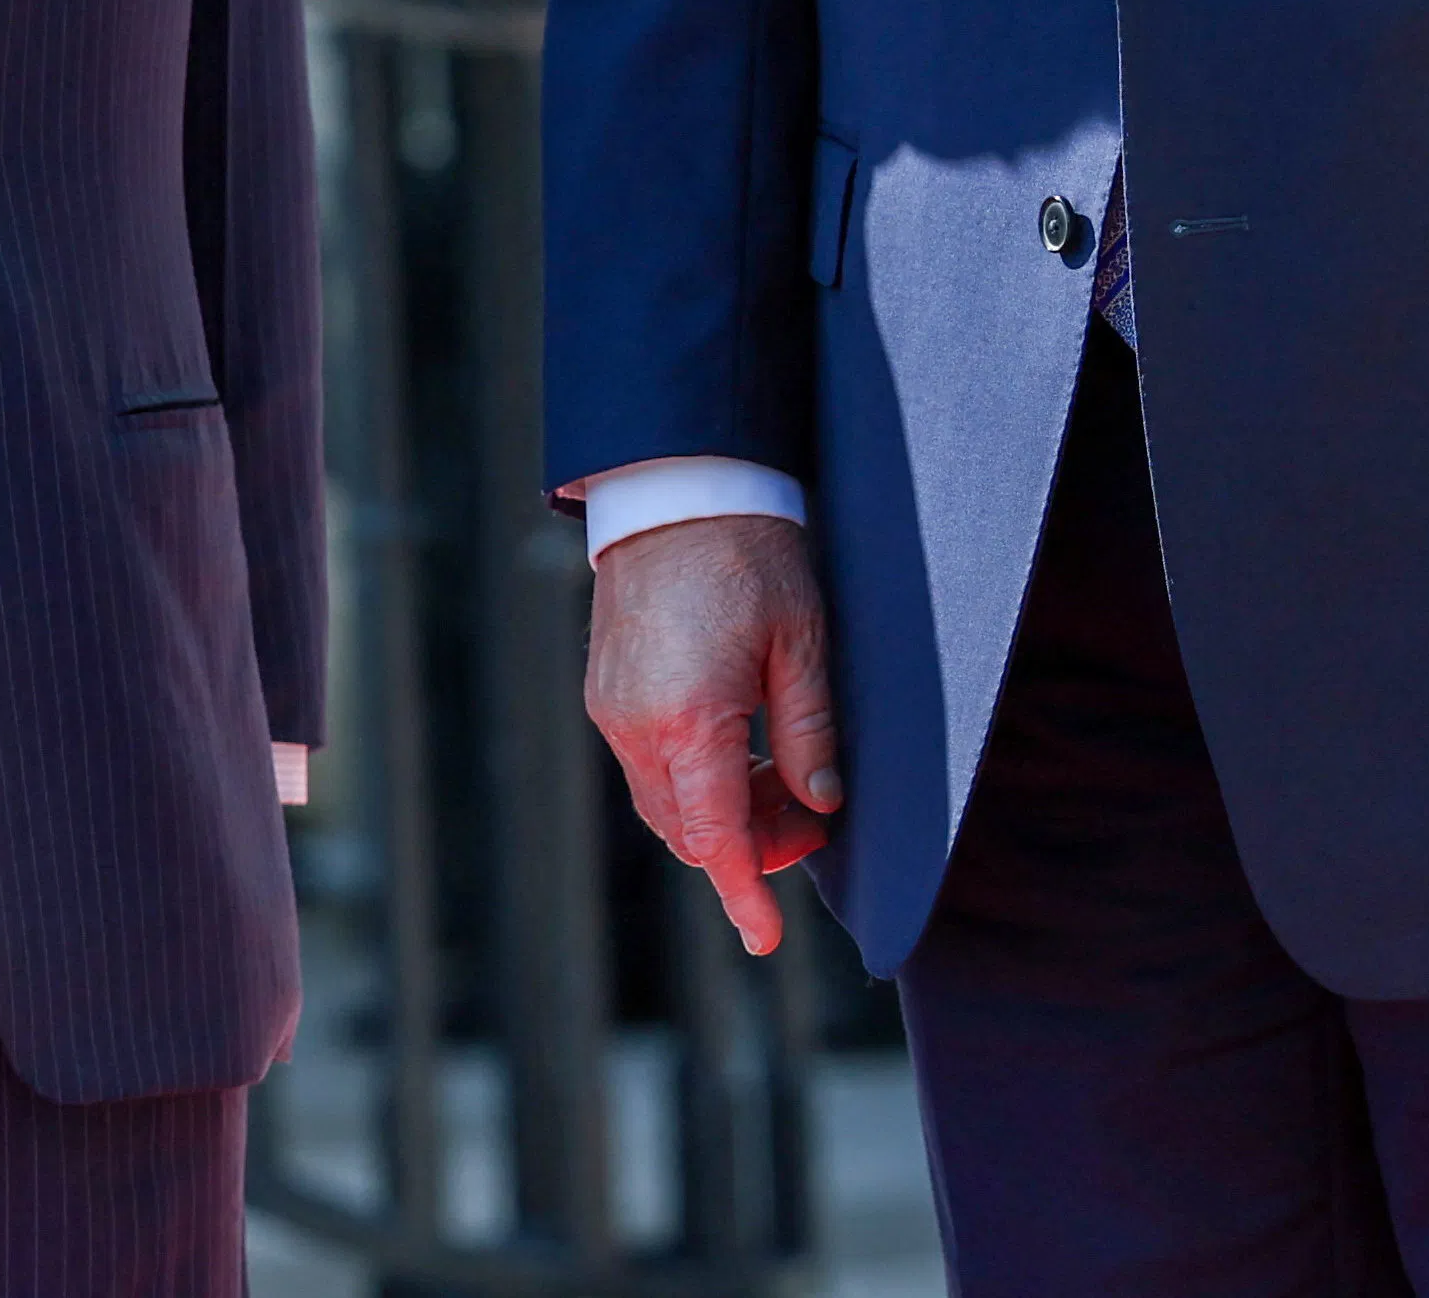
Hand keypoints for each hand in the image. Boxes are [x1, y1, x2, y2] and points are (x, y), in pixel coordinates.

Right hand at [582, 513, 842, 957]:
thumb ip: (810, 732)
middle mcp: (638, 727)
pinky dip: (695, 782)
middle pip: (690, 832)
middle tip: (812, 821)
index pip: (717, 838)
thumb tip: (821, 803)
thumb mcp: (804, 642)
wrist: (676, 489)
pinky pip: (649, 768)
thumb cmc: (750, 555)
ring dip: (723, 814)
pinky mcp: (607, 695)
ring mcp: (614, 712)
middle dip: (751, 846)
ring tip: (784, 781)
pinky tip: (741, 752)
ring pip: (667, 806)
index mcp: (691, 718)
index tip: (765, 939)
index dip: (744, 894)